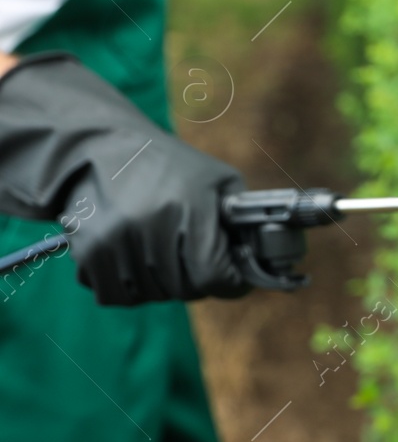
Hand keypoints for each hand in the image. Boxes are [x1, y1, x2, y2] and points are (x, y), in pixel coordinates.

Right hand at [0, 55, 249, 304]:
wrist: (103, 145)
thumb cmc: (171, 165)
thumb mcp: (220, 180)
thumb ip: (245, 220)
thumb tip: (265, 260)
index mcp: (187, 205)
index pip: (213, 276)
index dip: (230, 282)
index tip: (232, 277)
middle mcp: (147, 223)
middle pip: (184, 289)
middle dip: (198, 280)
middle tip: (195, 257)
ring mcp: (113, 239)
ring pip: (152, 295)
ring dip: (163, 284)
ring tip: (164, 253)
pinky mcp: (87, 250)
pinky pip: (117, 296)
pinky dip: (131, 288)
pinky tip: (137, 261)